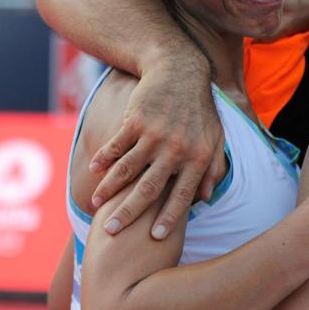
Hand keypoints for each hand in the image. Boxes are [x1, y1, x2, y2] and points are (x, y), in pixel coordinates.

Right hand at [89, 58, 225, 238]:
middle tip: (112, 232)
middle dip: (128, 213)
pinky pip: (116, 146)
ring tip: (95, 205)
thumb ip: (211, 168)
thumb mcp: (215, 137)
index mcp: (196, 157)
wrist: (180, 71)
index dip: (169, 218)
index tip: (156, 239)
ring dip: (109, 189)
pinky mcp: (136, 120)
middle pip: (148, 189)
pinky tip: (94, 172)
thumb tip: (206, 198)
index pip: (182, 196)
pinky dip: (103, 160)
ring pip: (127, 170)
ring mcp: (154, 134)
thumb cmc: (199, 109)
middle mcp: (175, 149)